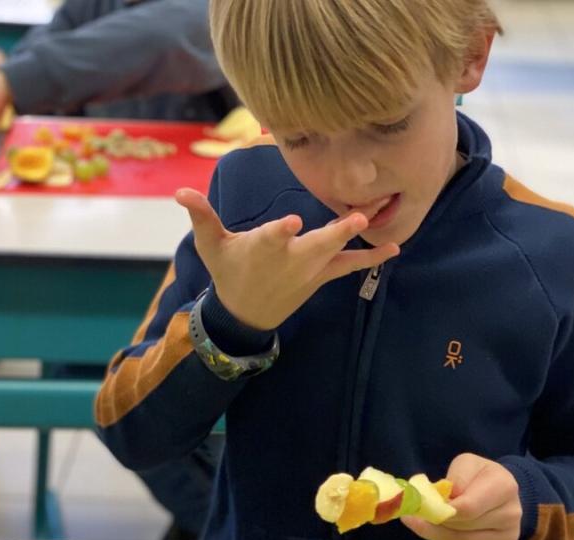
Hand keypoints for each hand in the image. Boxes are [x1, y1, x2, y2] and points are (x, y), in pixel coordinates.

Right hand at [175, 188, 399, 329]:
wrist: (246, 313)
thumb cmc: (228, 272)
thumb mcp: (210, 245)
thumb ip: (201, 216)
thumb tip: (179, 190)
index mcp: (262, 249)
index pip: (272, 239)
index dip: (282, 231)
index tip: (294, 222)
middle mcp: (290, 261)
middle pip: (315, 246)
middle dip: (337, 233)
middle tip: (359, 219)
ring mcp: (309, 271)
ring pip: (336, 254)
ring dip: (357, 239)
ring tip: (377, 221)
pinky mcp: (321, 277)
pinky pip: (349, 267)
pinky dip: (370, 259)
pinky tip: (394, 248)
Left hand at [402, 453, 521, 539]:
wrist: (500, 492)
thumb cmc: (479, 476)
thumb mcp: (467, 464)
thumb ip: (455, 478)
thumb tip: (442, 501)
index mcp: (505, 488)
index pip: (468, 508)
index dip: (442, 511)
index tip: (419, 508)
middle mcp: (511, 516)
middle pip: (463, 529)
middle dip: (433, 524)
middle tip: (411, 518)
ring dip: (436, 537)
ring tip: (423, 525)